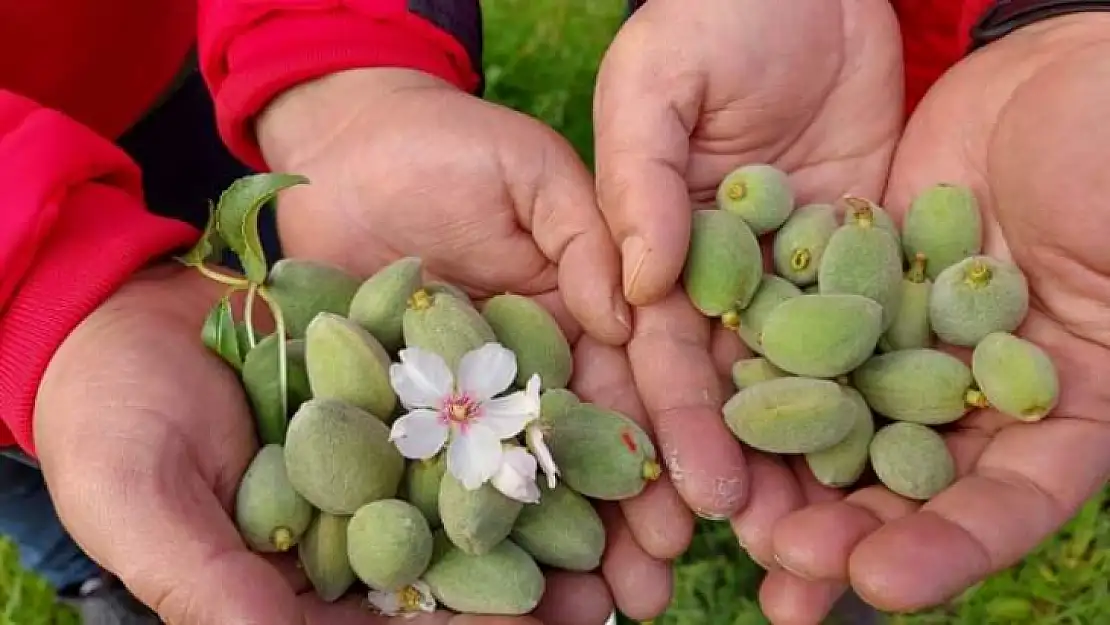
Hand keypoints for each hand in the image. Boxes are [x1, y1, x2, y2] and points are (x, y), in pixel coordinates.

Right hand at [33, 266, 615, 623]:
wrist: (113, 309)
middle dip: (534, 588)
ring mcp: (385, 450)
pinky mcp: (399, 377)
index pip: (395, 621)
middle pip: (457, 568)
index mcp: (306, 578)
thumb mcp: (144, 503)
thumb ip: (212, 585)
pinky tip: (578, 410)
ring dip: (551, 508)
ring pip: (477, 490)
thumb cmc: (109, 420)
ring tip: (629, 524)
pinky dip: (519, 409)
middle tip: (612, 598)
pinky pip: (467, 397)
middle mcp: (359, 522)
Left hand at [256, 68, 680, 617]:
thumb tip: (634, 311)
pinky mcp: (407, 413)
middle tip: (654, 589)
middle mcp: (538, 367)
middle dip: (629, 521)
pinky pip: (440, 478)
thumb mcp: (533, 173)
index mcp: (586, 312)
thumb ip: (588, 236)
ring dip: (563, 547)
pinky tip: (498, 587)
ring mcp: (472, 397)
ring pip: (525, 481)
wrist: (344, 151)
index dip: (672, 440)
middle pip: (591, 451)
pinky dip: (468, 531)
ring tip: (598, 613)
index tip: (703, 501)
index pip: (641, 382)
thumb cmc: (446, 148)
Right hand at [592, 0, 902, 522]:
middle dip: (755, 478)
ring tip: (846, 547)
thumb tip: (637, 289)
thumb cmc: (712, 18)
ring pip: (816, 387)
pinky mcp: (874, 260)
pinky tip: (917, 468)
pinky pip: (888, 335)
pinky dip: (899, 401)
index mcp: (665, 259)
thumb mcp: (657, 85)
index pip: (666, 357)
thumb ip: (640, 180)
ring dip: (827, 467)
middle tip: (779, 559)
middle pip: (741, 396)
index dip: (679, 428)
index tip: (697, 499)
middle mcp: (733, 288)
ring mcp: (807, 281)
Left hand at [755, 14, 1109, 621]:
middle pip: (911, 486)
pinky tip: (711, 421)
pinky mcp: (852, 300)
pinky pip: (798, 352)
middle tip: (782, 568)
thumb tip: (1036, 424)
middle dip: (847, 532)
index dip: (950, 547)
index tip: (881, 580)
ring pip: (844, 430)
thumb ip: (1099, 340)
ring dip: (790, 481)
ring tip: (736, 528)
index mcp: (1064, 407)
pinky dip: (760, 386)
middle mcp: (976, 394)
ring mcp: (908, 349)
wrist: (1048, 71)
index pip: (1013, 502)